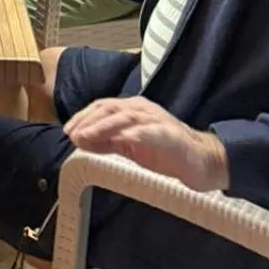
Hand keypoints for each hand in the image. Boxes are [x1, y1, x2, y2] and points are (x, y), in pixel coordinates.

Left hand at [64, 97, 229, 191]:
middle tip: (73, 134)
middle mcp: (142, 110)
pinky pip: (152, 132)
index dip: (83, 117)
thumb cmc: (163, 151)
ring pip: (127, 117)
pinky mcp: (170, 135)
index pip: (102, 107)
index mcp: (132, 110)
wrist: (200, 160)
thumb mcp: (129, 147)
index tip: (67, 130)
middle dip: (89, 120)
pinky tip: (124, 139)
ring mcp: (157, 121)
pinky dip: (136, 133)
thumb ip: (106, 142)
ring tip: (88, 136)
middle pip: (111, 108)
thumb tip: (79, 140)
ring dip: (105, 126)